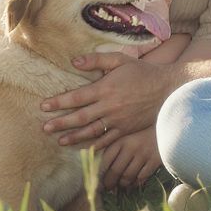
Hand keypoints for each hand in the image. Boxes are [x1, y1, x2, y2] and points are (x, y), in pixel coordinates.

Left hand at [41, 53, 181, 146]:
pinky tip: (84, 150)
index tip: (44, 106)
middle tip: (44, 128)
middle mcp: (109, 107)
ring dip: (73, 137)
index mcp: (105, 88)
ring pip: (90, 132)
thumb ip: (96, 61)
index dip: (58, 102)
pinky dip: (94, 146)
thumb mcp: (120, 60)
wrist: (167, 89)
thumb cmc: (142, 72)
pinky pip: (106, 140)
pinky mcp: (125, 130)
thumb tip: (74, 61)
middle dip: (60, 123)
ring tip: (59, 141)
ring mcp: (117, 121)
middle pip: (79, 117)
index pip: (76, 97)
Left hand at [100, 129, 162, 188]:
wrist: (164, 128)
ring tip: (120, 186)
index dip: (99, 174)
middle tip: (108, 188)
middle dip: (110, 183)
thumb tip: (102, 171)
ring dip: (123, 184)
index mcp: (120, 141)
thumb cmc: (140, 134)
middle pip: (115, 171)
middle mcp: (130, 148)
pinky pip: (141, 178)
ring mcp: (142, 155)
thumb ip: (113, 149)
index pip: (105, 161)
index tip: (98, 181)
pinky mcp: (154, 161)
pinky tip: (133, 183)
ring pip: (127, 176)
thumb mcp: (125, 137)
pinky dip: (136, 183)